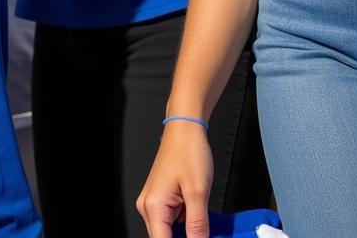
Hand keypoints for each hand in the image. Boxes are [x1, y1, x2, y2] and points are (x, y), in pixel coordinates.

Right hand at [136, 123, 213, 237]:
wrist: (184, 129)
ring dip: (189, 235)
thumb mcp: (197, 192)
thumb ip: (198, 225)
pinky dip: (189, 227)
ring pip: (171, 233)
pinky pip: (174, 223)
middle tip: (207, 234)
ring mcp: (155, 203)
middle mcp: (149, 206)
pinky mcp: (163, 200)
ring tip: (207, 229)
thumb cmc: (188, 151)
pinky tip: (202, 224)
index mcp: (154, 205)